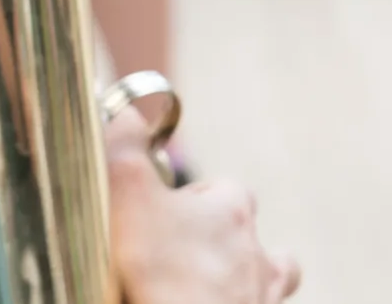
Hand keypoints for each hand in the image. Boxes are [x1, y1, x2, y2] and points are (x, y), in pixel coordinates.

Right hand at [107, 110, 300, 303]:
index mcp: (231, 210)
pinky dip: (236, 302)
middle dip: (223, 237)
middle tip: (180, 249)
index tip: (166, 207)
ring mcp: (261, 298)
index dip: (196, 195)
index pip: (226, 188)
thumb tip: (125, 107)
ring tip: (207, 284)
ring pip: (268, 278)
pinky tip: (206, 301)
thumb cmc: (162, 270)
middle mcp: (258, 253)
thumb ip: (123, 142)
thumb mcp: (128, 191)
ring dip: (242, 277)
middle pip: (249, 233)